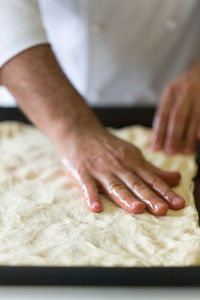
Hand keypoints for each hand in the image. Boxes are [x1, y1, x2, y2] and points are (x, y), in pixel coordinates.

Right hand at [58, 128, 184, 215]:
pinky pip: (87, 186)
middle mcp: (119, 167)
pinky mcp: (82, 172)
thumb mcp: (133, 155)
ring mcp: (100, 170)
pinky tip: (95, 208)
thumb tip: (177, 178)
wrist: (80, 131)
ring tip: (137, 209)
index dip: (165, 192)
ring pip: (115, 185)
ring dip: (126, 197)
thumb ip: (152, 170)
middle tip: (162, 210)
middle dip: (150, 197)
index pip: (152, 180)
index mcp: (133, 164)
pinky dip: (91, 196)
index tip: (179, 204)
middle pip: (136, 184)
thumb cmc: (108, 147)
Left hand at [151, 62, 199, 153]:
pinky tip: (199, 137)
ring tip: (186, 152)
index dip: (158, 133)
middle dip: (173, 136)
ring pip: (193, 118)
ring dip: (189, 137)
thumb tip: (157, 138)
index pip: (162, 115)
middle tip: (170, 152)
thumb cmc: (188, 85)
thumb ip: (167, 111)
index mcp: (171, 91)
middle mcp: (185, 91)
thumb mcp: (175, 92)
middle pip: (177, 117)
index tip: (155, 147)